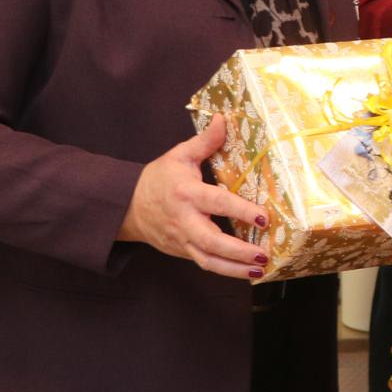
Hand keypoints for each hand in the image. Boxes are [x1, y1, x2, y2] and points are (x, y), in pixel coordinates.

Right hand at [119, 116, 269, 278]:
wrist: (127, 207)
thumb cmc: (158, 179)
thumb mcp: (179, 156)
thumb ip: (204, 141)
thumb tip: (224, 119)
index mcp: (186, 194)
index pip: (217, 203)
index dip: (241, 211)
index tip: (264, 217)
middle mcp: (184, 220)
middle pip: (211, 242)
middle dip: (238, 251)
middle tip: (263, 255)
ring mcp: (182, 240)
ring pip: (208, 261)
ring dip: (234, 269)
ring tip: (259, 271)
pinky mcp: (181, 252)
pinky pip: (204, 263)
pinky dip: (225, 270)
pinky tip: (246, 272)